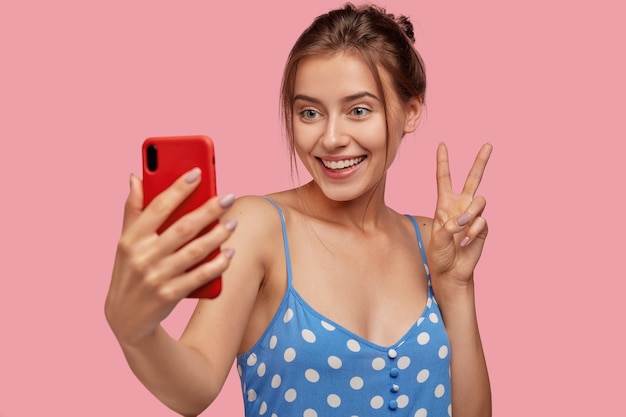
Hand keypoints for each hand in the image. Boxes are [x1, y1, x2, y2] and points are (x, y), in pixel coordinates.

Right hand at [105, 169, 236, 344]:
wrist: (126, 318)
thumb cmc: (130, 270)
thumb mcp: (125, 242)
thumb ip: (133, 209)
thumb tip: (135, 177)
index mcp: (131, 238)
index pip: (158, 207)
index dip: (178, 188)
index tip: (198, 172)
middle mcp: (143, 256)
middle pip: (182, 227)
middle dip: (208, 210)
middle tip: (228, 196)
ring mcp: (158, 277)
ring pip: (195, 250)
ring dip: (217, 235)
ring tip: (232, 221)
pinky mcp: (171, 294)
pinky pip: (201, 276)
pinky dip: (217, 263)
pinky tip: (230, 252)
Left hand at [427, 142, 491, 291]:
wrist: (451, 272)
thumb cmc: (439, 254)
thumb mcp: (437, 239)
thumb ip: (449, 226)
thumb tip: (467, 217)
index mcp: (444, 204)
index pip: (444, 179)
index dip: (443, 162)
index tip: (442, 144)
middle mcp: (460, 206)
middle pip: (473, 179)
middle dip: (481, 161)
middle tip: (488, 144)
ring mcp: (473, 216)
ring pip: (480, 201)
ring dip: (471, 214)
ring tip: (462, 230)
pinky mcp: (483, 227)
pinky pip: (482, 222)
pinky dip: (473, 231)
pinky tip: (466, 242)